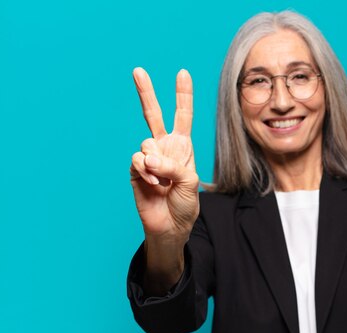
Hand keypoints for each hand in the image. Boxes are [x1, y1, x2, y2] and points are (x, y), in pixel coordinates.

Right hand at [130, 68, 199, 239]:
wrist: (170, 226)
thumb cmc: (185, 204)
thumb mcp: (189, 182)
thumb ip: (172, 166)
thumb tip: (147, 157)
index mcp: (182, 147)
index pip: (182, 116)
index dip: (183, 96)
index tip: (183, 73)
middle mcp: (164, 148)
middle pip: (153, 115)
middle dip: (146, 93)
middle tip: (138, 70)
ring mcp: (149, 158)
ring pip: (146, 144)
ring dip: (157, 164)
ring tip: (164, 182)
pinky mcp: (135, 170)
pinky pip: (137, 161)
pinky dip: (147, 173)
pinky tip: (155, 186)